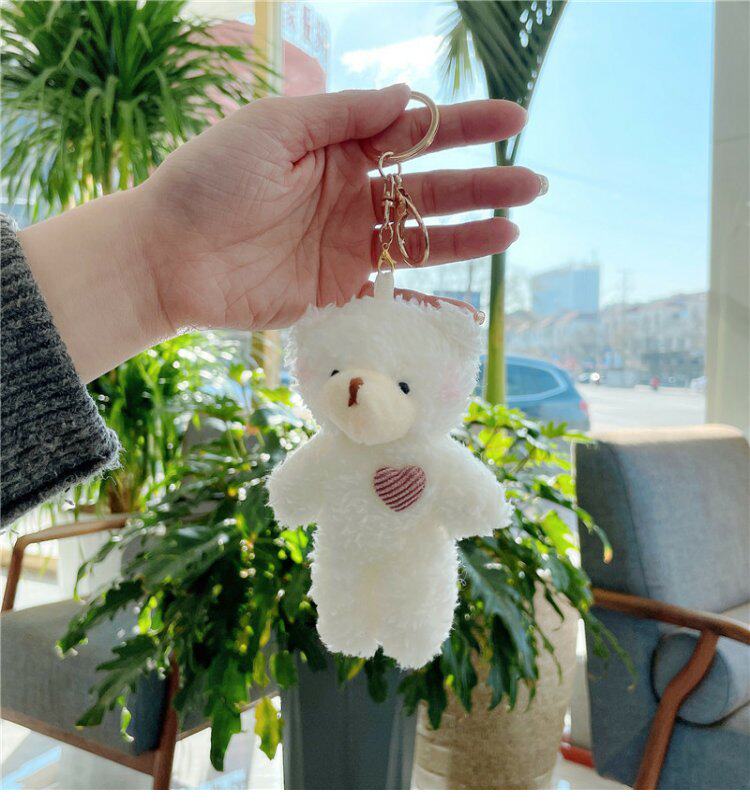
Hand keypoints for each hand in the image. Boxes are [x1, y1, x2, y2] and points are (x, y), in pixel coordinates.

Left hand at [19, 85, 543, 381]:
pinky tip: (472, 280)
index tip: (513, 118)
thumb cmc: (210, 181)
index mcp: (336, 146)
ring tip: (515, 226)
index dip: (464, 124)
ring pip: (422, 234)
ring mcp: (348, 243)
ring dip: (470, 230)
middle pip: (430, 185)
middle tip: (534, 182)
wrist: (170, 257)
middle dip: (483, 181)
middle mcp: (351, 193)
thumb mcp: (275, 129)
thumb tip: (407, 98)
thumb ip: (342, 115)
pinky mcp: (340, 288)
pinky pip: (396, 284)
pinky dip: (433, 285)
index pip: (413, 131)